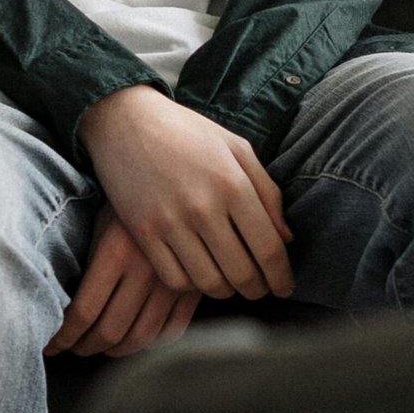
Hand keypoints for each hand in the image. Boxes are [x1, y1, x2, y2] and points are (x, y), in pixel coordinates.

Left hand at [46, 201, 201, 358]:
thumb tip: (65, 315)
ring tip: (99, 346)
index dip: (63, 337)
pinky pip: (172, 329)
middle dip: (84, 346)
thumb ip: (86, 268)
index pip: (83, 313)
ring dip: (115, 350)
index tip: (52, 345)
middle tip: (72, 347)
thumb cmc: (124, 200)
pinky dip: (150, 342)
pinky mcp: (196, 285)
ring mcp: (175, 279)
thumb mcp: (99, 225)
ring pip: (141, 337)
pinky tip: (133, 338)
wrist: (175, 174)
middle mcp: (146, 269)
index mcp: (115, 251)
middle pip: (110, 331)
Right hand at [79, 84, 295, 301]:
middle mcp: (204, 207)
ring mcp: (170, 223)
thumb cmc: (188, 132)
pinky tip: (200, 275)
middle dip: (258, 289)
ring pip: (209, 283)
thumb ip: (268, 192)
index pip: (268, 248)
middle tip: (261, 290)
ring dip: (227, 291)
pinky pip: (175, 280)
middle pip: (241, 273)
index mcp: (233, 184)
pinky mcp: (143, 233)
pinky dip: (192, 286)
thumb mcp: (237, 148)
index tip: (285, 287)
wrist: (126, 121)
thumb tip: (287, 238)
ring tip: (232, 284)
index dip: (282, 276)